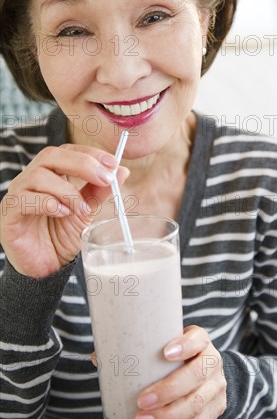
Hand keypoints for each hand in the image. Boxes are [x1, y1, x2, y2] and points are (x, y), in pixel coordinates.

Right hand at [0, 144, 128, 277]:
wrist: (46, 267)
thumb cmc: (61, 235)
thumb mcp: (86, 210)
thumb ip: (99, 190)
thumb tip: (122, 170)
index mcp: (50, 173)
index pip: (67, 150)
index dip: (89, 153)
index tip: (113, 162)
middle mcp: (31, 179)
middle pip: (51, 155)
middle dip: (82, 164)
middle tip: (105, 179)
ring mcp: (18, 194)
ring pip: (39, 176)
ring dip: (67, 191)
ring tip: (81, 210)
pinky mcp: (8, 214)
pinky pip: (24, 199)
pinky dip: (48, 203)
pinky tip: (62, 213)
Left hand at [135, 325, 226, 418]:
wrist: (205, 371)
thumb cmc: (177, 356)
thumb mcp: (169, 344)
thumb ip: (149, 347)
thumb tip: (104, 357)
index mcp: (202, 341)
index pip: (198, 339)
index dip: (184, 346)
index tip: (165, 353)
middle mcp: (213, 362)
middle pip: (196, 375)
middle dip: (168, 390)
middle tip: (142, 401)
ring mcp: (217, 386)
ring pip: (196, 402)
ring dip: (168, 415)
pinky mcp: (217, 407)